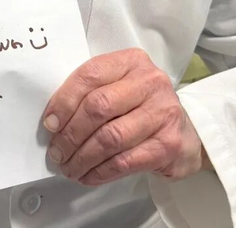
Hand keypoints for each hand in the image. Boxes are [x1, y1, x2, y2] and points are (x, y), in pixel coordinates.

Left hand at [43, 48, 210, 185]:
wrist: (185, 129)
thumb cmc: (140, 104)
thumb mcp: (118, 84)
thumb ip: (91, 90)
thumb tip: (53, 119)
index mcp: (131, 61)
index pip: (90, 75)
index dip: (64, 100)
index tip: (49, 123)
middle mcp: (150, 82)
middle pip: (99, 107)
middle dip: (71, 133)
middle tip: (57, 151)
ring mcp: (163, 113)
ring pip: (110, 137)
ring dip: (83, 157)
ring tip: (69, 166)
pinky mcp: (168, 144)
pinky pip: (125, 161)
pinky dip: (101, 171)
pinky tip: (88, 175)